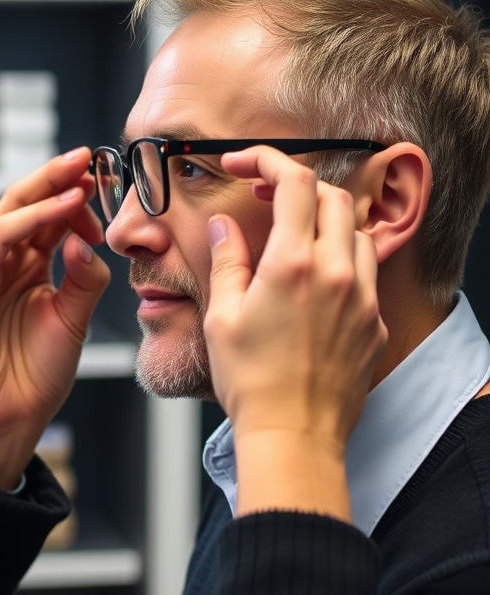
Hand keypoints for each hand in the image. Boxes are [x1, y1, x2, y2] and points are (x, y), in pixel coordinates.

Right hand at [0, 148, 110, 489]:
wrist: (6, 421)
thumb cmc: (33, 376)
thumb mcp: (73, 320)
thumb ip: (82, 278)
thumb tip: (86, 239)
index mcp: (21, 266)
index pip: (44, 216)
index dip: (72, 193)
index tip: (106, 179)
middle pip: (24, 204)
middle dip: (57, 177)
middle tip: (90, 157)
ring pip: (9, 213)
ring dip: (47, 191)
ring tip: (81, 176)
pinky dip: (29, 221)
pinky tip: (62, 210)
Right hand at [204, 146, 387, 519]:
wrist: (293, 434)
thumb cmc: (250, 381)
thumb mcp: (221, 314)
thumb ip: (226, 260)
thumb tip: (225, 227)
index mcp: (293, 264)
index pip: (293, 182)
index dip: (266, 160)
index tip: (242, 163)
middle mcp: (336, 273)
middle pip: (332, 196)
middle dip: (297, 186)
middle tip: (264, 196)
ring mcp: (362, 298)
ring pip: (356, 232)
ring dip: (324, 222)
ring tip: (292, 238)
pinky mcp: (374, 323)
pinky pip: (366, 274)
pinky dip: (341, 261)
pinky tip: (314, 283)